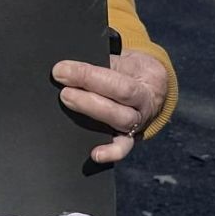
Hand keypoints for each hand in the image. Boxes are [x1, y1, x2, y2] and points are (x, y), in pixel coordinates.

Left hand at [55, 48, 169, 164]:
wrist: (152, 86)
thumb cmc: (130, 72)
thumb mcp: (123, 61)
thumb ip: (101, 63)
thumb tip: (69, 67)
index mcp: (144, 81)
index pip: (115, 79)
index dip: (88, 75)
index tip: (62, 70)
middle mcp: (143, 103)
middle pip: (119, 98)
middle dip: (88, 93)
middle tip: (63, 90)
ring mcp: (137, 123)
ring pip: (120, 121)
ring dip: (92, 112)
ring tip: (68, 102)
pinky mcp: (129, 137)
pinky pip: (123, 147)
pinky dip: (111, 152)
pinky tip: (95, 154)